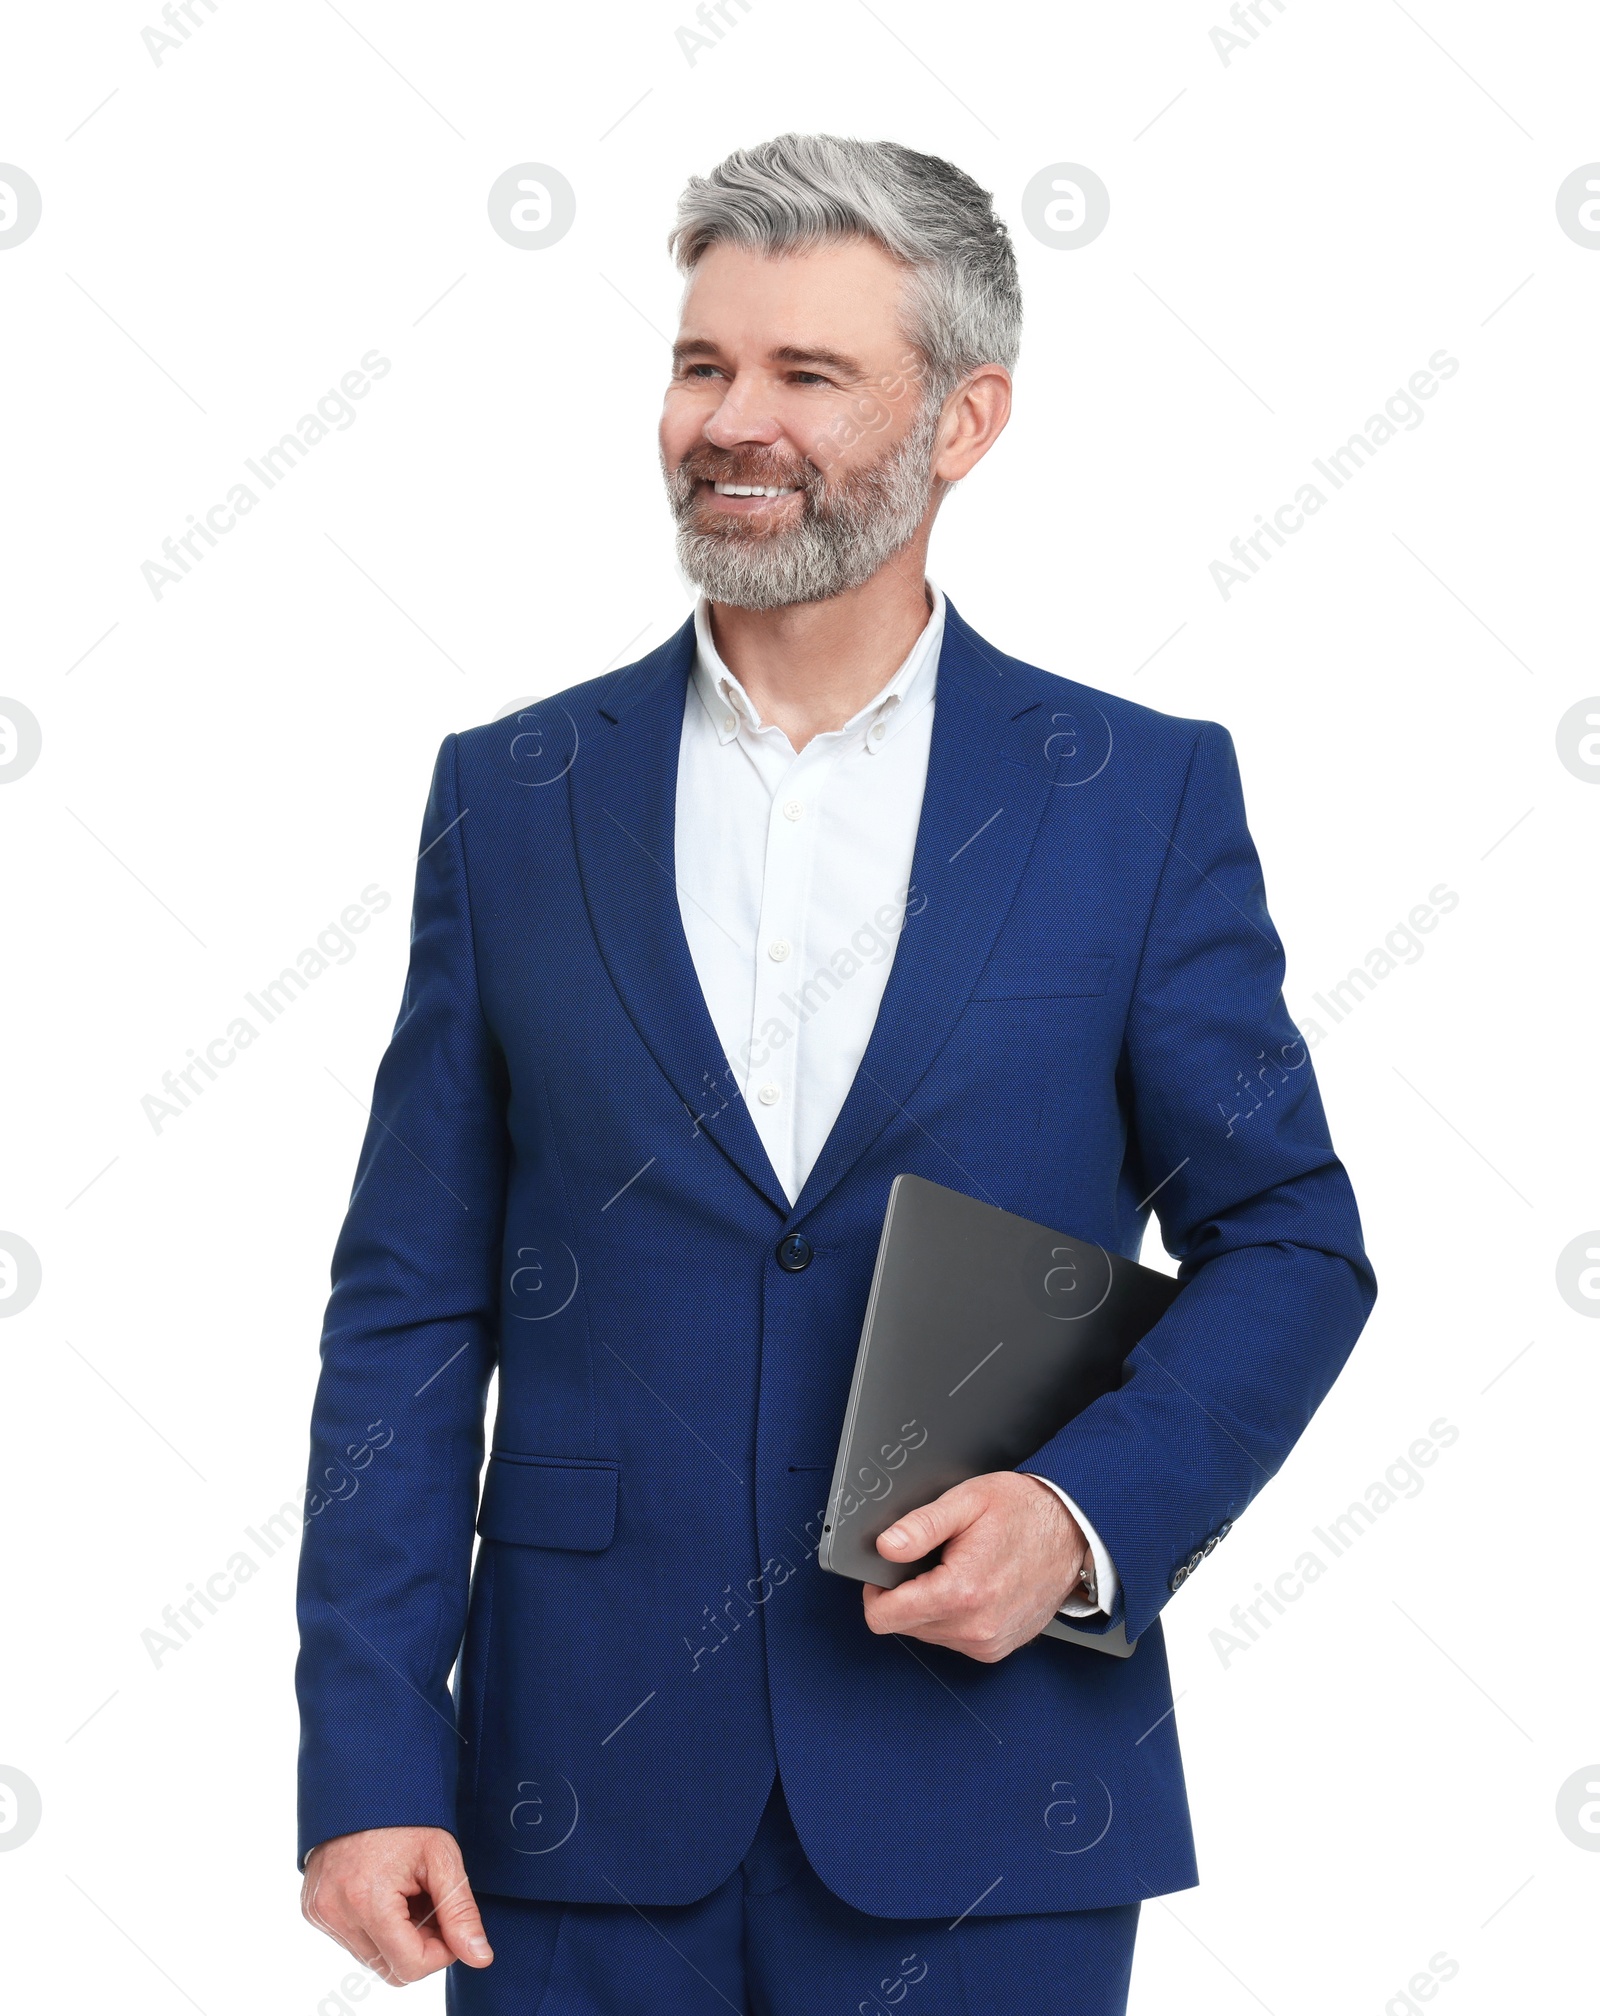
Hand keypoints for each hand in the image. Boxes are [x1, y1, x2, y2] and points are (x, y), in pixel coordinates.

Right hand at [301, 1826, 492, 1985]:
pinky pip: (351, 1941)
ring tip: (405, 1893)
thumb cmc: (406, 1815)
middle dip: (418, 1945)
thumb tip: (480, 1958)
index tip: (449, 1922)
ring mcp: (319, 1913)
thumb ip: (461, 1912)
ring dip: (395, 1938)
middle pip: (389, 1968)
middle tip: (428, 1902)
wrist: (365, 1782)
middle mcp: (335, 1913)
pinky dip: (373, 1927)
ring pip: (370, 1959)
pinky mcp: (313, 1910)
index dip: (440, 1952)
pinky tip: (383, 1892)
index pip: (410, 1967)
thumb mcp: (442, 1857)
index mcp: (367, 1900)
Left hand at [862, 1472, 1085, 1662]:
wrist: (1073, 1531)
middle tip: (935, 1559)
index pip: (884, 1617)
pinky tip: (973, 1587)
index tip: (887, 1570)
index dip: (876, 1590)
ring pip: (927, 1634)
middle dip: (907, 1594)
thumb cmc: (1025, 1512)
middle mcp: (975, 1628)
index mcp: (961, 1592)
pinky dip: (953, 1616)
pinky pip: (953, 1639)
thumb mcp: (967, 1501)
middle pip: (903, 1626)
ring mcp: (988, 1643)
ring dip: (931, 1605)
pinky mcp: (996, 1649)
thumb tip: (885, 1547)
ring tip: (959, 1569)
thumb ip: (920, 1526)